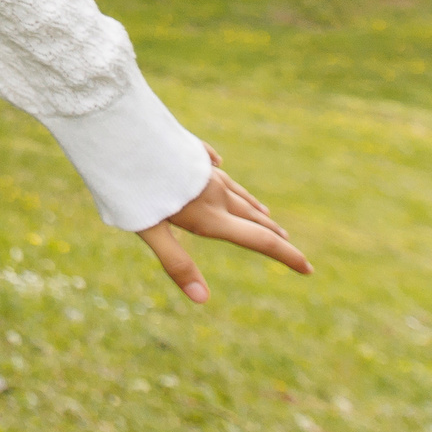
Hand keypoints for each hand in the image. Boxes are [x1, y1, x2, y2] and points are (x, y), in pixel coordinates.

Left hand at [136, 147, 311, 303]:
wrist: (123, 131)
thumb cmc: (133, 184)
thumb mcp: (150, 229)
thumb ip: (177, 263)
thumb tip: (202, 300)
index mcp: (210, 215)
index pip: (258, 240)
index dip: (286, 257)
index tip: (308, 269)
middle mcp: (214, 192)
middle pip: (250, 215)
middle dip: (270, 232)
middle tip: (288, 243)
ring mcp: (202, 169)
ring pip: (234, 190)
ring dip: (252, 205)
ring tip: (265, 214)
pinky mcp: (187, 150)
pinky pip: (211, 163)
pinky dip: (222, 173)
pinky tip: (218, 164)